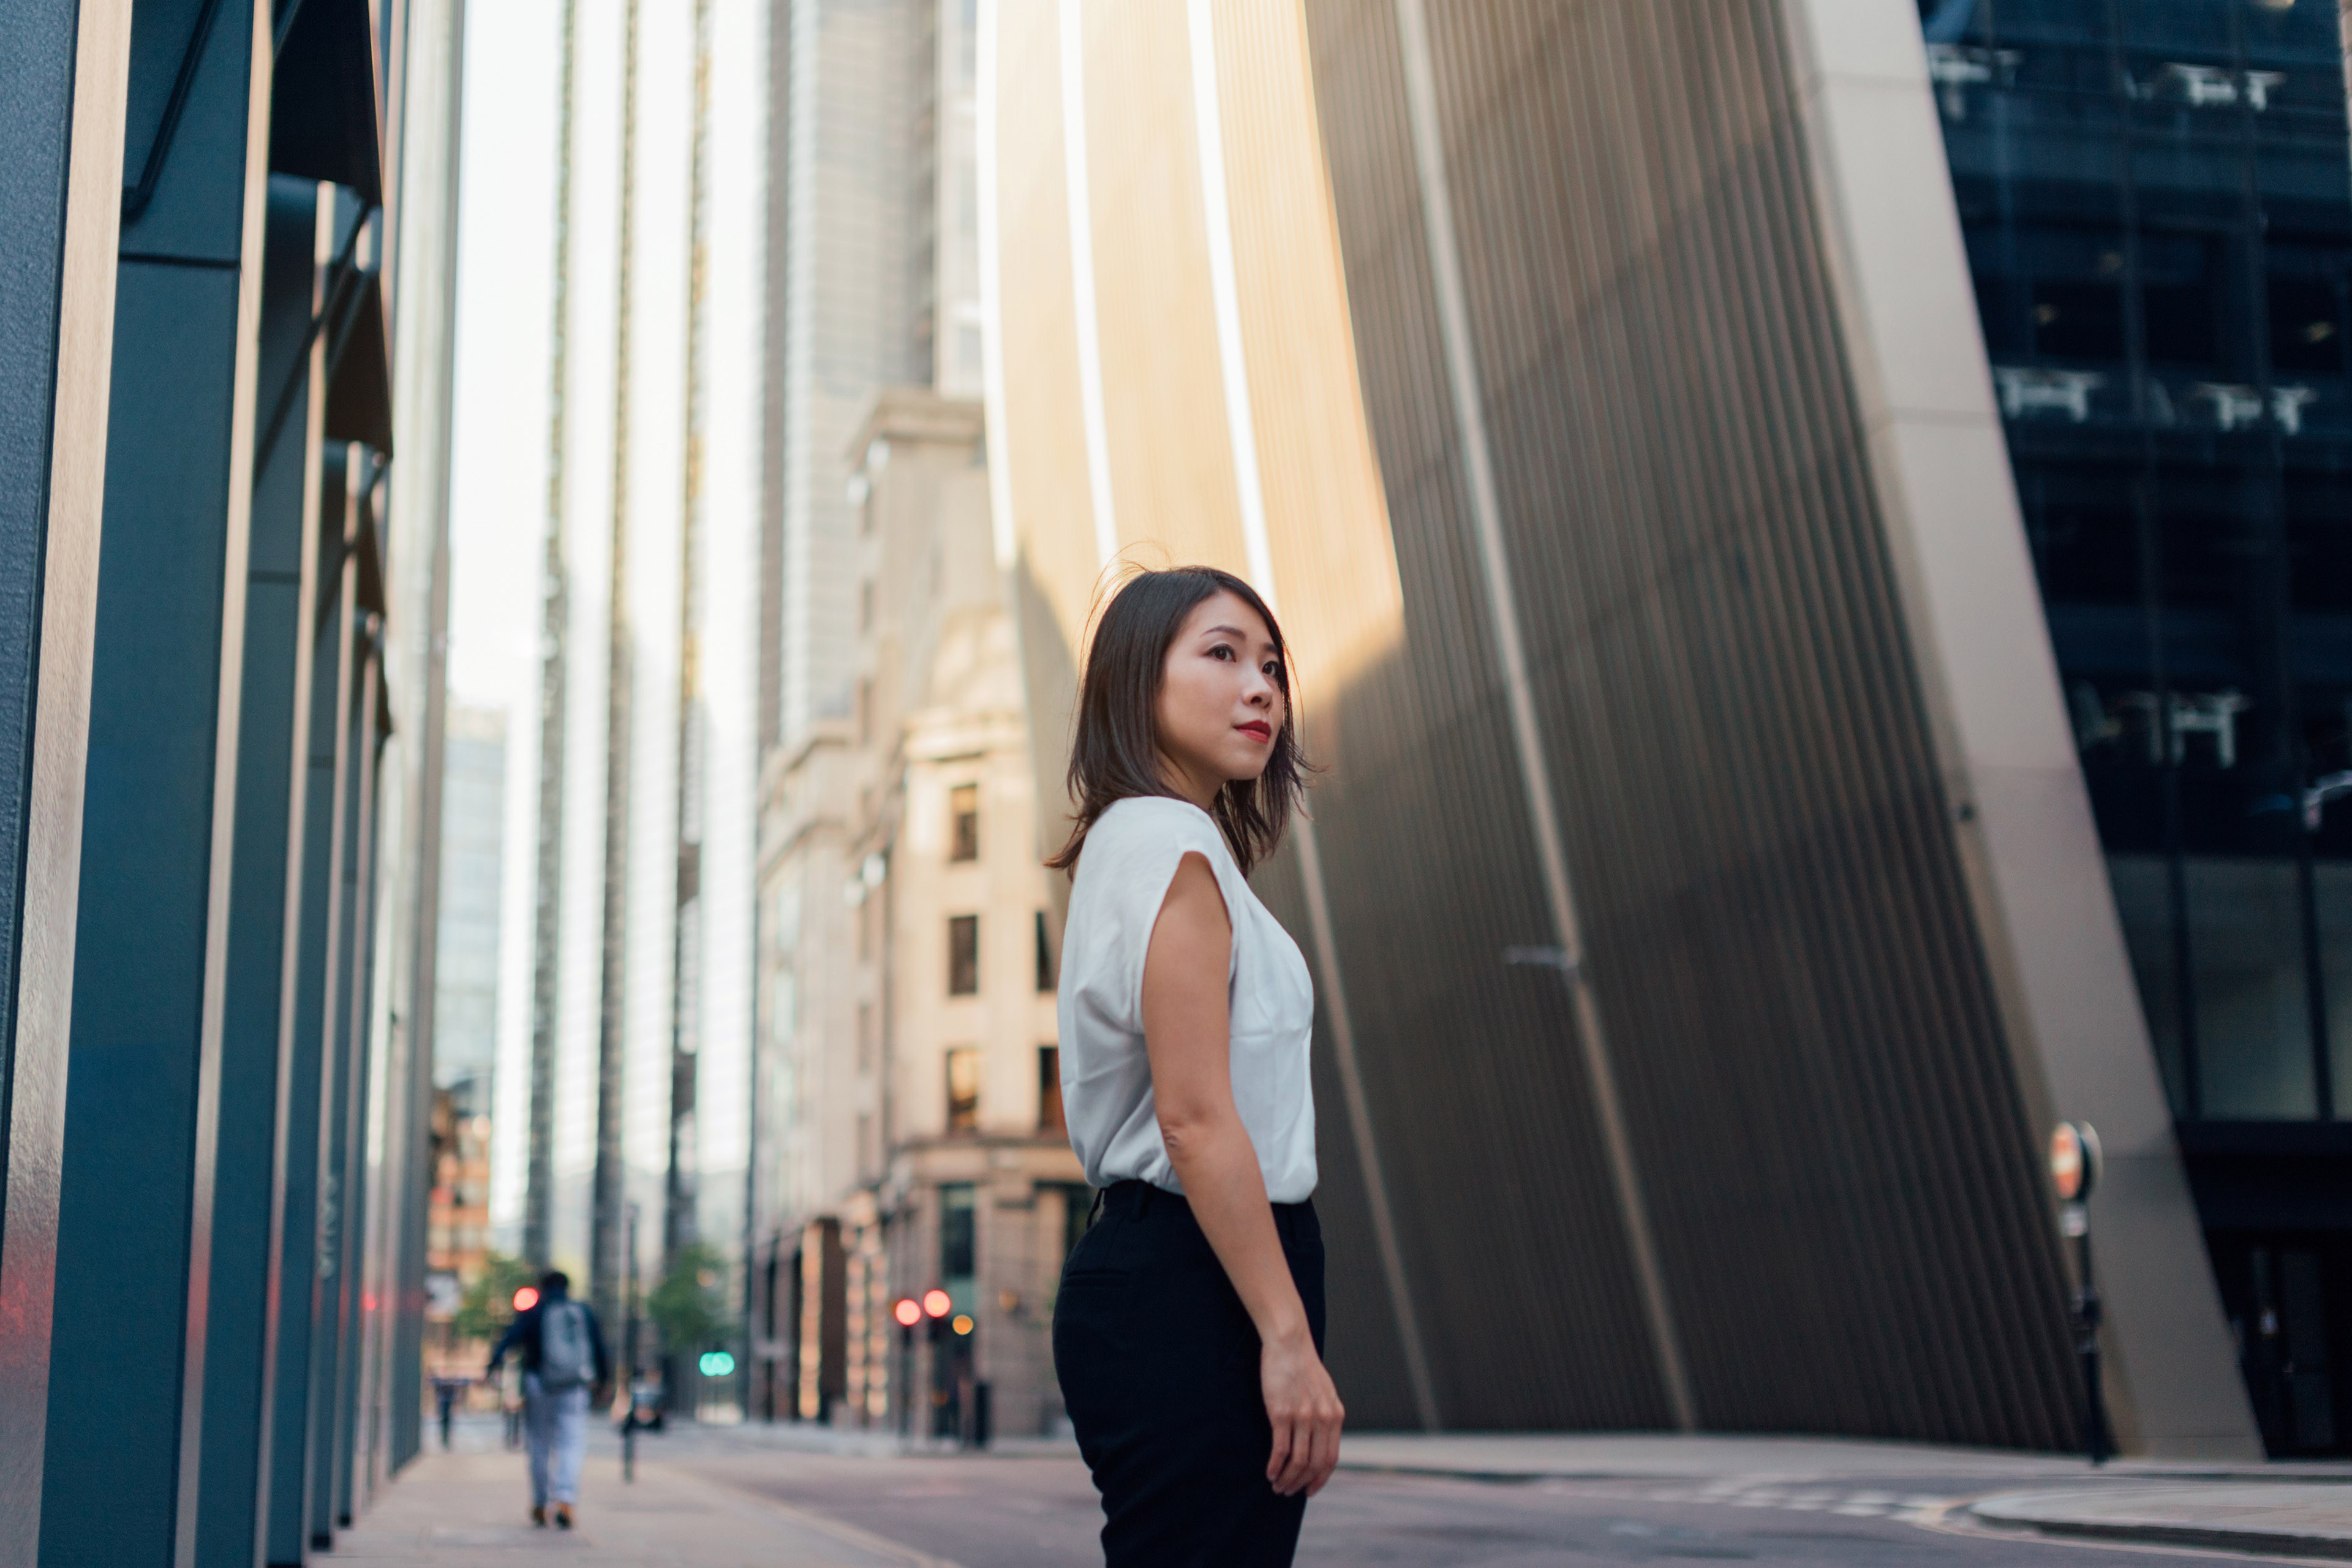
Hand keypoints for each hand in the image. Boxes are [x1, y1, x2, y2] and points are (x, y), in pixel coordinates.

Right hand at [1260, 1326, 1343, 1497]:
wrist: (1289, 1342)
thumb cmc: (1303, 1365)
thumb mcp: (1325, 1392)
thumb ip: (1326, 1415)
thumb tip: (1321, 1440)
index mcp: (1335, 1415)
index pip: (1331, 1459)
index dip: (1320, 1479)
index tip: (1310, 1490)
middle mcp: (1323, 1419)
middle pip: (1315, 1465)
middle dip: (1302, 1484)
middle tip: (1289, 1492)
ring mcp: (1303, 1417)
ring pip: (1298, 1462)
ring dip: (1287, 1479)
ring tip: (1277, 1486)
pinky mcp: (1281, 1413)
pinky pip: (1280, 1450)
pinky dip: (1275, 1466)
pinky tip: (1269, 1473)